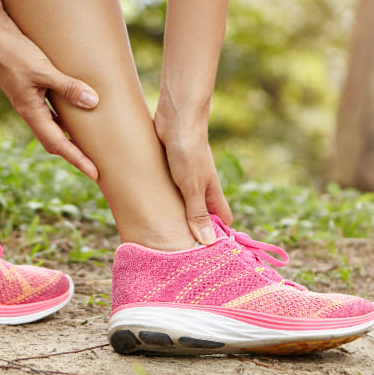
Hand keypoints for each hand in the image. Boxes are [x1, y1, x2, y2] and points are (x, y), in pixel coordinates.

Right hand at [0, 17, 99, 179]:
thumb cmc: (12, 51)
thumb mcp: (43, 70)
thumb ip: (68, 86)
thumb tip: (93, 102)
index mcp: (31, 111)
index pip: (59, 144)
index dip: (78, 160)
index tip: (95, 174)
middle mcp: (29, 110)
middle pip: (55, 142)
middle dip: (75, 155)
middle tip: (96, 165)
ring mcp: (29, 100)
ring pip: (53, 126)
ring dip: (70, 137)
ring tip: (90, 143)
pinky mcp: (30, 88)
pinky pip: (51, 110)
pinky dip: (65, 117)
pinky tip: (77, 112)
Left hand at [154, 100, 232, 244]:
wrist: (176, 118)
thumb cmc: (188, 151)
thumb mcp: (192, 187)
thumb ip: (197, 214)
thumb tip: (208, 242)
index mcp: (212, 193)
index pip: (222, 220)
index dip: (219, 237)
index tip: (209, 256)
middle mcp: (201, 187)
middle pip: (202, 215)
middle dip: (194, 231)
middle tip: (180, 253)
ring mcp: (185, 178)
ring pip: (184, 203)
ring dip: (177, 218)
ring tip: (163, 238)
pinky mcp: (170, 169)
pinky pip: (169, 191)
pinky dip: (164, 203)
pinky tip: (151, 211)